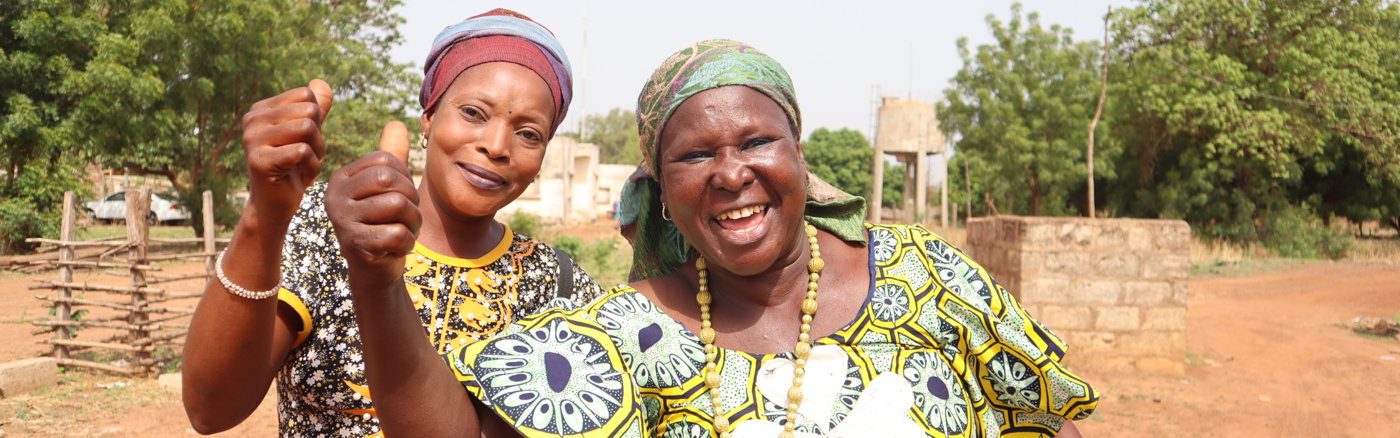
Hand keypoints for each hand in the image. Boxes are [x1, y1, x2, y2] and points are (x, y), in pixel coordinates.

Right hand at [241, 79, 333, 217]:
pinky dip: (312, 167)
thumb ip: (315, 108)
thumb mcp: (308, 134)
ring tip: (303, 166)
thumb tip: (320, 83)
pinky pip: (302, 151)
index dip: (317, 119)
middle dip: (318, 137)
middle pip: (309, 111)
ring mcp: (252, 140)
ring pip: (307, 128)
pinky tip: (301, 179)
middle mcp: (252, 120)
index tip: (305, 141)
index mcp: (261, 109)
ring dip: (317, 153)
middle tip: (306, 157)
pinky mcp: (258, 161)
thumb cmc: (294, 167)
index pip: (306, 95)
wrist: (277, 204)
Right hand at [325, 121, 417, 290]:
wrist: (374, 270)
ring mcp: (342, 221)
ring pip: (397, 206)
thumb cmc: (382, 222)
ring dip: (413, 222)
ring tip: (403, 231)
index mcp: (341, 178)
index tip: (400, 198)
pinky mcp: (354, 245)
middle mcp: (334, 196)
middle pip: (390, 181)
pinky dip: (407, 242)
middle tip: (407, 217)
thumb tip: (396, 122)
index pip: (386, 161)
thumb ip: (390, 155)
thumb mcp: (385, 187)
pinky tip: (397, 248)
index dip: (405, 179)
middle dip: (411, 200)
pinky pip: (397, 233)